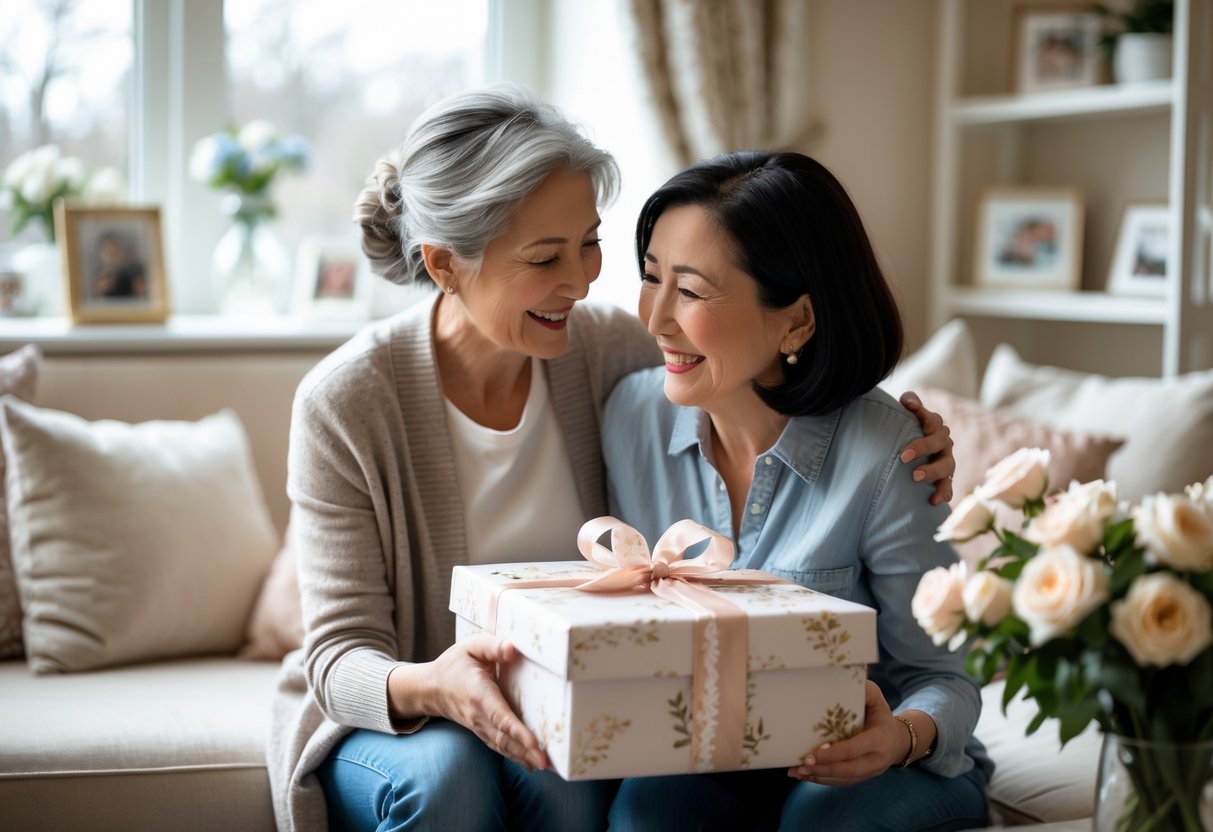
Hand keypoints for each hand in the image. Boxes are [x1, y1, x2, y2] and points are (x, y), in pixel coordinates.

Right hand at [422, 634, 548, 770]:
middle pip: (505, 738)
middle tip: (548, 763)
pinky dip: (515, 756)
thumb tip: (512, 649)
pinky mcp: (482, 732)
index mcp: (479, 694)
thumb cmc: (454, 665)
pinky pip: (500, 747)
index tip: (535, 745)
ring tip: (546, 766)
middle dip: (526, 751)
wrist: (431, 688)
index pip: (501, 717)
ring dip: (524, 757)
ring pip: (503, 746)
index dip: (518, 732)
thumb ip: (492, 646)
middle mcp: (479, 716)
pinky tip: (531, 764)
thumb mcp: (470, 646)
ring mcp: (480, 727)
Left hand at [788, 680, 905, 786]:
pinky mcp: (862, 779)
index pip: (856, 749)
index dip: (836, 752)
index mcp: (880, 739)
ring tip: (797, 772)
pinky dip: (822, 781)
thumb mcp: (876, 698)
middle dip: (824, 769)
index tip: (816, 752)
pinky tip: (804, 776)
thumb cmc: (879, 714)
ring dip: (819, 777)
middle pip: (849, 770)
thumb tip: (844, 675)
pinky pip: (842, 783)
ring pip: (844, 779)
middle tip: (802, 764)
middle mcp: (877, 760)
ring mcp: (870, 772)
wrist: (896, 740)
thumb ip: (864, 689)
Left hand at [899, 390, 953, 505]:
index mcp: (935, 426)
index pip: (932, 422)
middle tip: (904, 458)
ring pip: (947, 468)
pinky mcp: (944, 478)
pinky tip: (934, 502)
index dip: (921, 429)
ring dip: (933, 473)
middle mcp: (944, 443)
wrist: (912, 447)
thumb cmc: (908, 425)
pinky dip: (944, 494)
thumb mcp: (908, 410)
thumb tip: (909, 402)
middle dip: (924, 450)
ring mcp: (946, 461)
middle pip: (941, 446)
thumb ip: (910, 400)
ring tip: (916, 478)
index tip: (904, 449)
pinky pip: (948, 487)